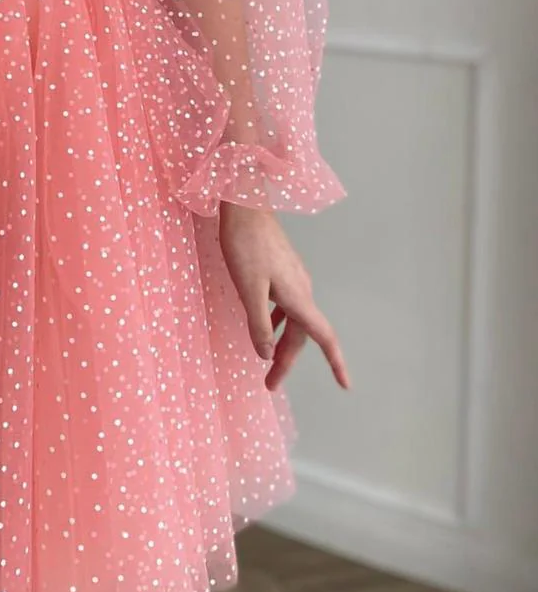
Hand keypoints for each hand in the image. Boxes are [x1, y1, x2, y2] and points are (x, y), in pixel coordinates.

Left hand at [217, 202, 350, 392]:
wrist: (245, 205)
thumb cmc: (244, 244)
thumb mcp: (247, 289)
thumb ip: (257, 324)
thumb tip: (267, 354)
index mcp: (298, 297)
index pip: (323, 337)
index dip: (336, 363)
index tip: (347, 386)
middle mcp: (301, 289)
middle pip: (302, 334)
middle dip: (287, 361)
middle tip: (269, 385)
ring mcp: (293, 279)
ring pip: (292, 320)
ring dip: (280, 343)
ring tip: (264, 362)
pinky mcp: (282, 270)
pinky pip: (285, 305)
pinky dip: (276, 322)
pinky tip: (262, 325)